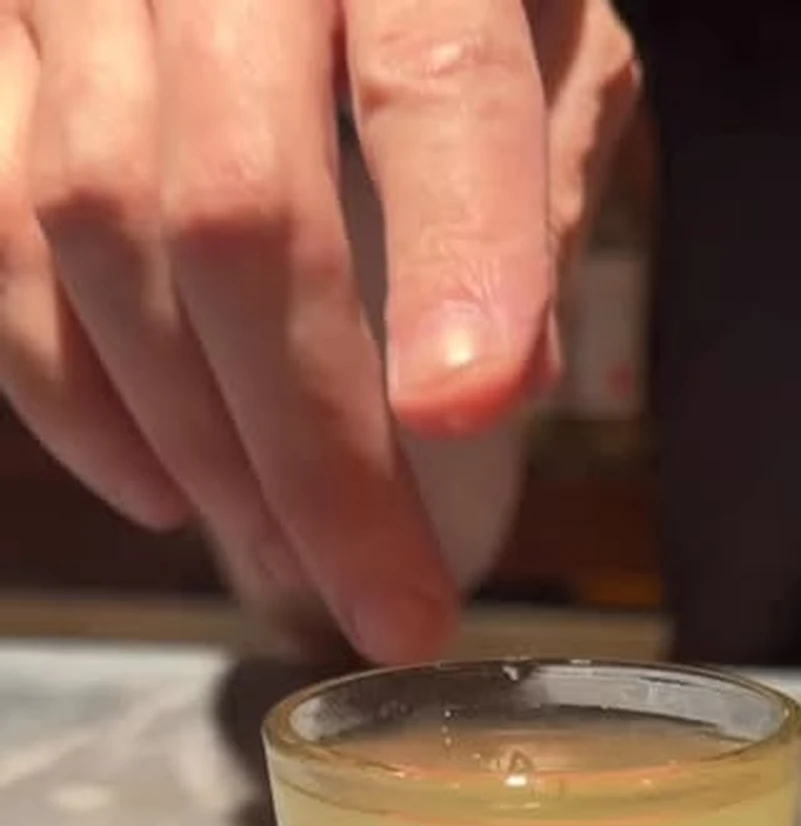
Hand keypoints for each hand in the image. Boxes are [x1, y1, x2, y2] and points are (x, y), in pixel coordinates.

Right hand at [0, 0, 636, 660]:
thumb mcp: (537, 22)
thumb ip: (530, 173)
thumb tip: (494, 382)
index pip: (434, 84)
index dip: (455, 257)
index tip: (470, 411)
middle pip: (238, 209)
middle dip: (318, 450)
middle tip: (389, 602)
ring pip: (97, 233)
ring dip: (202, 442)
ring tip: (294, 559)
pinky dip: (72, 394)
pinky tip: (162, 489)